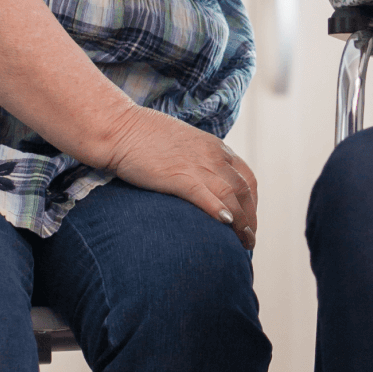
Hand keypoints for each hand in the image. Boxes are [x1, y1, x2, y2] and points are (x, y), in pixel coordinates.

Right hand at [109, 106, 258, 248]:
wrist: (120, 128)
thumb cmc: (145, 136)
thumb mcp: (182, 144)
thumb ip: (197, 159)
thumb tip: (201, 181)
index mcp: (215, 147)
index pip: (246, 177)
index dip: (252, 202)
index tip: (248, 219)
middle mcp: (213, 155)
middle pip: (244, 190)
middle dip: (250, 217)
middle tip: (248, 239)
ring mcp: (197, 165)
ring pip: (231, 196)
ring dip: (241, 222)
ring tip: (243, 243)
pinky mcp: (178, 176)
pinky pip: (206, 196)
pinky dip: (219, 210)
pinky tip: (225, 224)